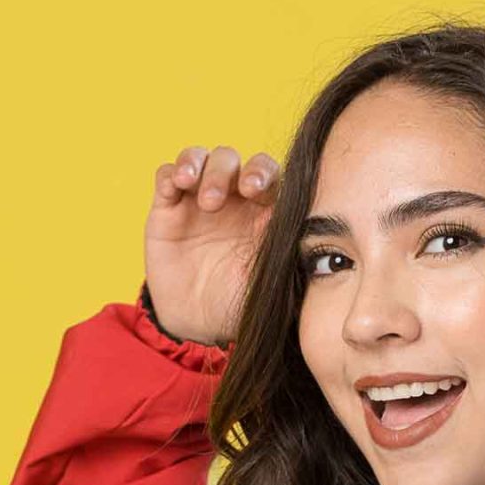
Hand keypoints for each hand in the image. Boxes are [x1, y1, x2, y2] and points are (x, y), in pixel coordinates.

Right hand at [144, 143, 279, 347]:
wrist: (198, 326)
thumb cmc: (239, 304)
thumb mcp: (270, 287)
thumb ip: (290, 261)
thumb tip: (318, 248)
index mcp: (260, 211)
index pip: (266, 175)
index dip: (261, 173)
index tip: (255, 189)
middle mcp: (231, 198)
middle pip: (232, 161)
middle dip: (228, 170)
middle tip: (224, 194)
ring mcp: (198, 198)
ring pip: (201, 159)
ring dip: (200, 167)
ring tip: (199, 195)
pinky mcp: (168, 206)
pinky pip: (167, 175)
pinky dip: (172, 172)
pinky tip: (178, 183)